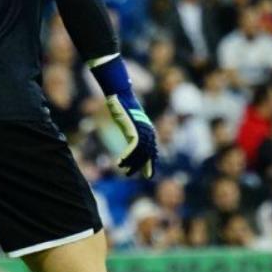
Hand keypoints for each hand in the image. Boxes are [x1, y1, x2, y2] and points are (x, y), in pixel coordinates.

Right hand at [90, 56, 158, 177]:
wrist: (120, 96)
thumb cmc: (122, 107)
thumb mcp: (129, 122)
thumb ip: (132, 131)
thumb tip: (132, 138)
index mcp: (148, 131)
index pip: (152, 151)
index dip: (149, 163)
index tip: (148, 174)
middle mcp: (148, 132)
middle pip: (147, 155)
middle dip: (141, 167)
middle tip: (131, 174)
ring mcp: (142, 131)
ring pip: (140, 154)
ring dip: (131, 164)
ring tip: (124, 171)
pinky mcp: (134, 130)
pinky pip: (133, 148)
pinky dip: (127, 156)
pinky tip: (120, 162)